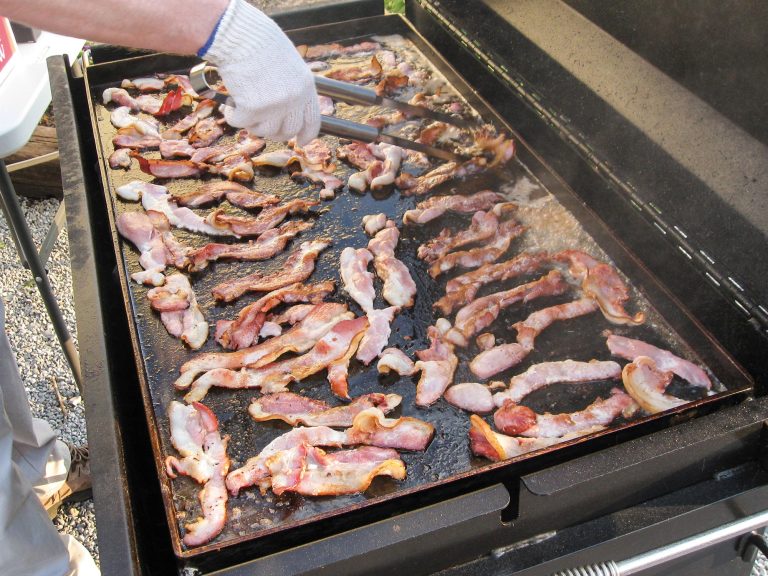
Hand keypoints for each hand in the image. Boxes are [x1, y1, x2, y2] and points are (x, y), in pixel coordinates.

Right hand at [203, 0, 319, 143]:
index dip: (306, 135)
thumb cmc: (261, 44)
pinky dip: (232, 116)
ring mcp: (275, 106)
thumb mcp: (289, 65)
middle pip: (287, 131)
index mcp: (306, 87)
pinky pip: (240, 122)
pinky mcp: (252, 108)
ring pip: (264, 131)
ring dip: (252, 123)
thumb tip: (286, 113)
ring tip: (243, 108)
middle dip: (273, 132)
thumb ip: (292, 88)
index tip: (300, 142)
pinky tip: (229, 105)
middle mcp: (294, 100)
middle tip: (259, 123)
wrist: (241, 36)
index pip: (312, 122)